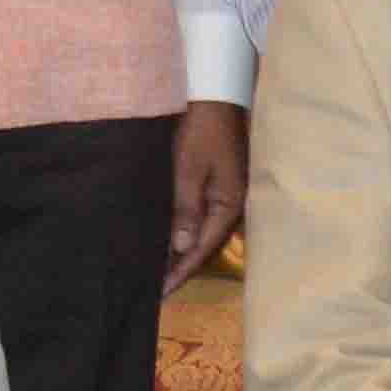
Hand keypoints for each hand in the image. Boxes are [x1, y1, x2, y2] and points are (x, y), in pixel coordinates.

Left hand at [166, 103, 248, 282]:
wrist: (215, 97)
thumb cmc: (201, 131)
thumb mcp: (188, 169)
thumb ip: (185, 209)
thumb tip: (182, 247)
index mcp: (229, 205)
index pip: (202, 249)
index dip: (181, 271)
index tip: (161, 292)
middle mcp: (233, 206)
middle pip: (206, 246)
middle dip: (183, 268)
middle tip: (157, 290)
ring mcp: (228, 196)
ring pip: (205, 234)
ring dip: (185, 253)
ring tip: (162, 272)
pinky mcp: (220, 186)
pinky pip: (204, 218)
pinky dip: (188, 233)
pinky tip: (173, 240)